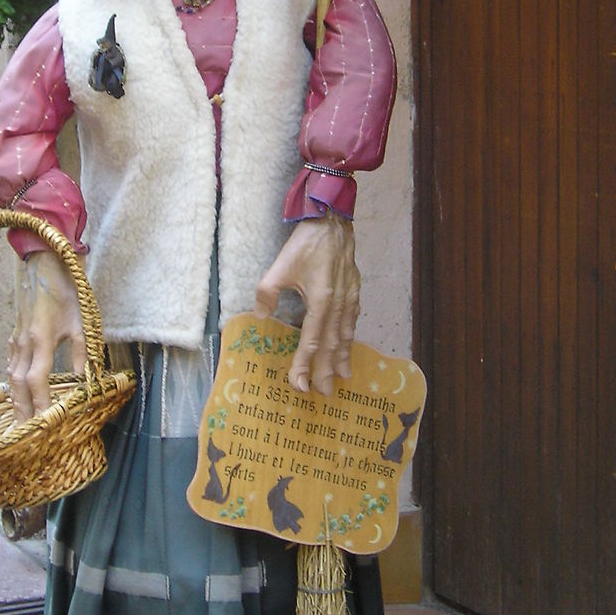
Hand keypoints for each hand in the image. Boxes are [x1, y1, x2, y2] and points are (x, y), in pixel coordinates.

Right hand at [7, 250, 85, 420]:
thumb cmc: (66, 292)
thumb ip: (82, 353)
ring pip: (10, 377)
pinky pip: (10, 365)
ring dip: (15, 401)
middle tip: (26, 434)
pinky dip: (12, 383)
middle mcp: (24, 344)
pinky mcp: (15, 335)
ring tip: (21, 420)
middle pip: (18, 386)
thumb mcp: (81, 323)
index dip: (41, 404)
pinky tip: (18, 392)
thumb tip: (85, 379)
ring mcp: (16, 340)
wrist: (44, 265)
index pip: (38, 382)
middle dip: (23, 411)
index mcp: (41, 342)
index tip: (45, 424)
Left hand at [253, 215, 359, 395]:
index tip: (299, 384)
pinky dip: (350, 338)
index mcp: (321, 300)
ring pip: (345, 335)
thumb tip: (261, 316)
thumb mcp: (279, 266)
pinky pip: (352, 321)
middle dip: (327, 371)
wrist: (332, 221)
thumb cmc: (306, 243)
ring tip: (343, 378)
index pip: (311, 341)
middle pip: (332, 345)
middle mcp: (338, 304)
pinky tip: (348, 345)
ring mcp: (349, 298)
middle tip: (325, 394)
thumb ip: (267, 293)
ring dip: (343, 358)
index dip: (304, 365)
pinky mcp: (354, 291)